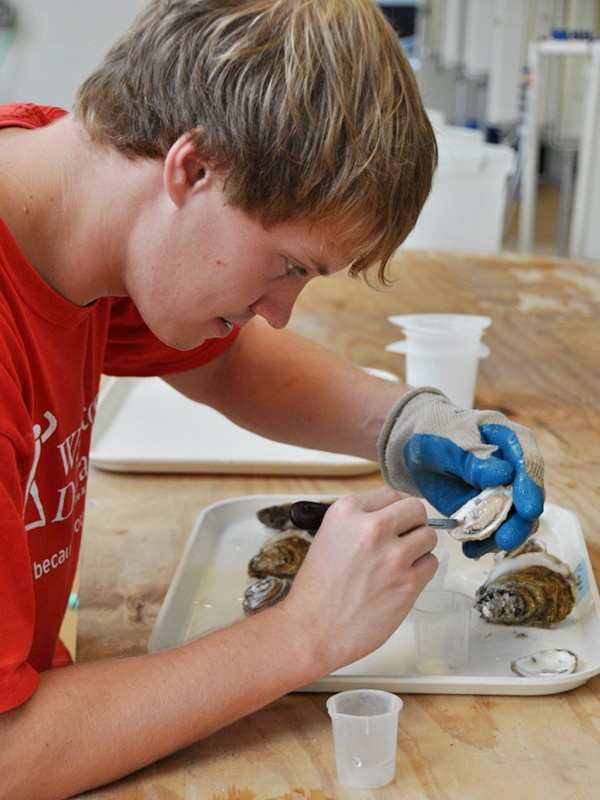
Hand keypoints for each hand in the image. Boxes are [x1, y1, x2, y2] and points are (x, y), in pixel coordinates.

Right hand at [280, 488, 437, 671]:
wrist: (314, 629)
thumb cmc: (317, 589)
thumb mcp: (328, 536)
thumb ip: (359, 521)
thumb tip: (392, 515)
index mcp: (347, 512)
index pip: (390, 495)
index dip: (396, 509)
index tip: (397, 519)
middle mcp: (372, 528)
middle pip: (416, 510)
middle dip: (413, 523)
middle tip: (404, 538)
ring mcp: (393, 555)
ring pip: (429, 536)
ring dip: (419, 547)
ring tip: (400, 562)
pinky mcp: (409, 583)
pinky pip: (431, 564)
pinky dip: (421, 570)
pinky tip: (402, 579)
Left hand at [377, 388, 544, 557]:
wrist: (417, 449)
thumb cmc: (436, 434)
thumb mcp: (449, 441)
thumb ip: (473, 458)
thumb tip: (503, 474)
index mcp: (510, 440)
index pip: (527, 463)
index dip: (530, 487)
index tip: (527, 509)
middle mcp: (515, 468)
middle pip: (528, 497)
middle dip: (518, 522)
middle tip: (505, 539)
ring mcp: (504, 492)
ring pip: (515, 519)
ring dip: (501, 536)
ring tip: (479, 548)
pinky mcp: (489, 510)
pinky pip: (493, 530)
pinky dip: (482, 542)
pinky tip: (469, 550)